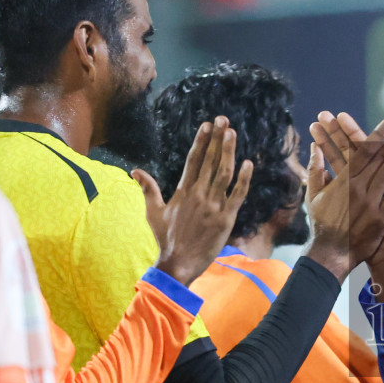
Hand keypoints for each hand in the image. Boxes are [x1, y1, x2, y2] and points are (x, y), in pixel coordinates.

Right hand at [134, 116, 251, 286]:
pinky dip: (244, 178)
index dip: (201, 141)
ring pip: (224, 172)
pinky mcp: (226, 218)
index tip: (207, 125)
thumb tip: (135, 171)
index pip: (193, 160)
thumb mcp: (153, 211)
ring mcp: (213, 205)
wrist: (178, 263)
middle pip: (210, 160)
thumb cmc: (165, 238)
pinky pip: (237, 194)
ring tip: (232, 133)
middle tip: (223, 119)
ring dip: (228, 151)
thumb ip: (148, 189)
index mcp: (183, 191)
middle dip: (217, 138)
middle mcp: (198, 194)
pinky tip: (249, 163)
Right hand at [305, 119, 383, 281]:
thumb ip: (315, 170)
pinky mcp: (381, 217)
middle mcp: (358, 187)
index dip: (377, 135)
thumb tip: (314, 147)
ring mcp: (371, 202)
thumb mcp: (313, 195)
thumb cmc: (321, 224)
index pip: (363, 151)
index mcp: (344, 180)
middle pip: (380, 157)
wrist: (330, 253)